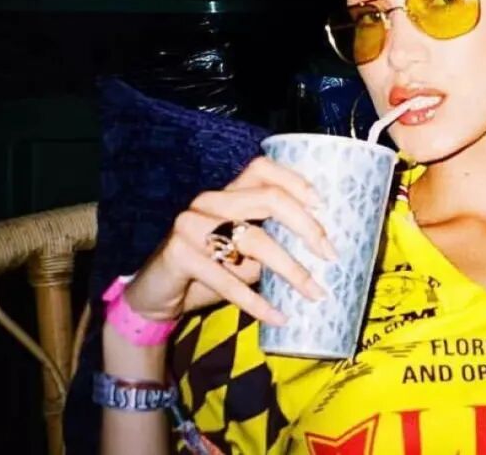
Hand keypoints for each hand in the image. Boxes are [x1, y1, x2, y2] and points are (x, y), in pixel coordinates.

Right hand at [122, 157, 338, 326]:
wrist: (153, 296)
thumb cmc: (209, 271)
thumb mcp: (242, 254)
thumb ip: (271, 243)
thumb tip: (320, 252)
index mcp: (226, 194)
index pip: (263, 168)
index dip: (296, 182)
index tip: (324, 206)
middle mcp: (208, 202)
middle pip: (268, 198)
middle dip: (307, 227)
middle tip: (331, 255)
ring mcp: (191, 226)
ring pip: (254, 241)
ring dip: (292, 270)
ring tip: (316, 293)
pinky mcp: (179, 255)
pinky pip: (228, 280)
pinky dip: (258, 302)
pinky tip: (280, 317)